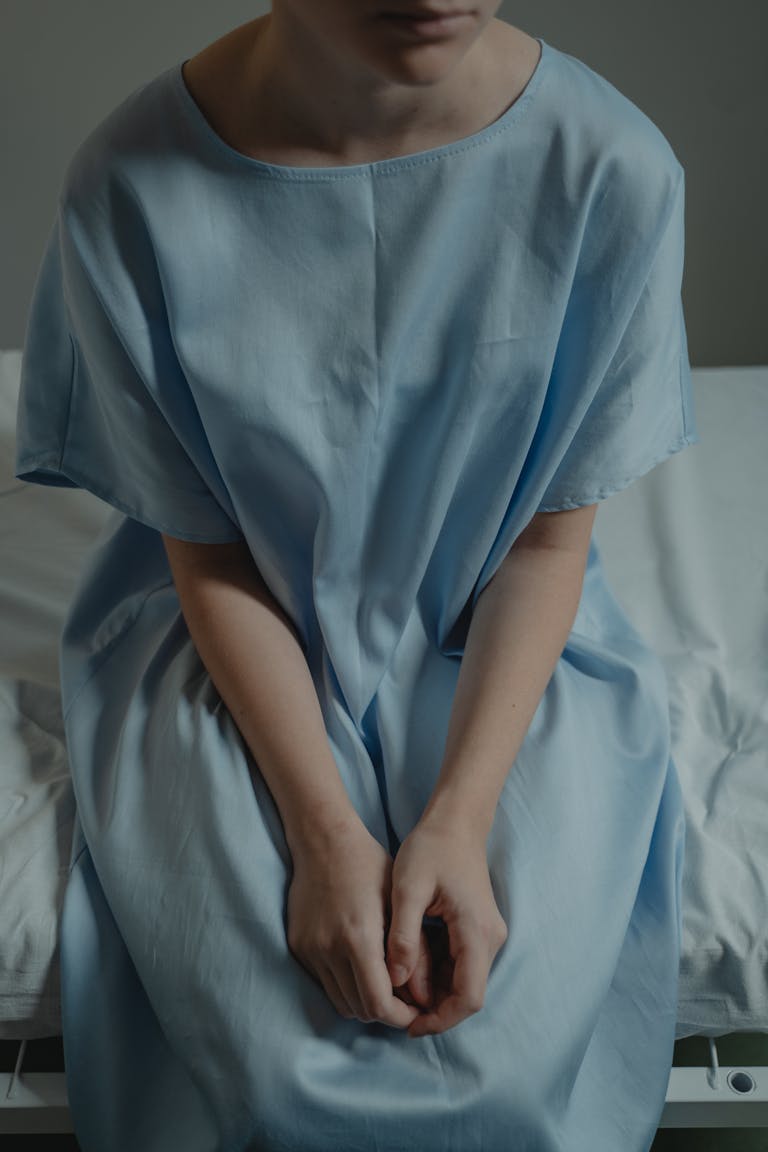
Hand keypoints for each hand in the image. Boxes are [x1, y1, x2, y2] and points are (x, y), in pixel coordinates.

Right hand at [286, 817, 433, 1028]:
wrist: (323, 840)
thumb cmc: (369, 866)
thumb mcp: (400, 902)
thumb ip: (413, 950)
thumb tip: (424, 995)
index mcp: (359, 938)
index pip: (378, 1004)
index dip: (401, 1016)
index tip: (416, 1009)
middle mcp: (329, 949)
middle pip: (359, 1009)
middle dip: (385, 1012)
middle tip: (404, 1000)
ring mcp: (310, 950)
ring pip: (340, 1002)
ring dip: (363, 1001)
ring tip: (384, 985)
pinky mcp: (298, 947)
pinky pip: (324, 983)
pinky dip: (344, 985)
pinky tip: (360, 967)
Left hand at [385, 814, 507, 1037]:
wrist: (456, 821)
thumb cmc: (431, 848)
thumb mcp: (408, 888)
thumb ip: (402, 935)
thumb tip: (395, 980)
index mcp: (476, 932)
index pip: (468, 998)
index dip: (440, 1020)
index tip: (408, 1025)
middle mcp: (490, 939)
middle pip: (467, 994)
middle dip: (433, 1008)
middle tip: (395, 1006)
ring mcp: (487, 935)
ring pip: (463, 981)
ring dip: (433, 991)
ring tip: (396, 984)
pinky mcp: (478, 930)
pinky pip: (461, 964)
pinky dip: (437, 973)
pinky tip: (409, 964)